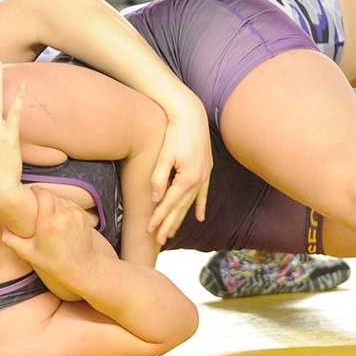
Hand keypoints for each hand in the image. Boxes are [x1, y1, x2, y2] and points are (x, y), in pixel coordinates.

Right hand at [0, 185, 101, 291]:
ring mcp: (75, 214)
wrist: (80, 267)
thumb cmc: (52, 262)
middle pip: (51, 194)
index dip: (35, 191)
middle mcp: (63, 215)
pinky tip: (58, 218)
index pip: (42, 193)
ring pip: (61, 198)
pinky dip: (63, 207)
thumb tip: (1, 223)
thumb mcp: (27, 253)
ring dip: (53, 202)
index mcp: (48, 223)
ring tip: (47, 213)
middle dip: (42, 197)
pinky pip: (70, 204)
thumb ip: (10, 238)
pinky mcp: (83, 215)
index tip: (29, 194)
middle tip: (36, 205)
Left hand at [147, 94, 211, 244]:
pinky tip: (199, 218)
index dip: (158, 218)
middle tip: (159, 240)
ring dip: (181, 219)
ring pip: (190, 203)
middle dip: (169, 224)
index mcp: (188, 178)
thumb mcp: (163, 156)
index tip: (149, 230)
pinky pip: (203, 193)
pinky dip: (200, 206)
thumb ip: (159, 178)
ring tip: (172, 232)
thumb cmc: (174, 133)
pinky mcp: (206, 170)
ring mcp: (205, 176)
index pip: (169, 204)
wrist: (191, 115)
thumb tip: (156, 199)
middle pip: (180, 208)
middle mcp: (199, 180)